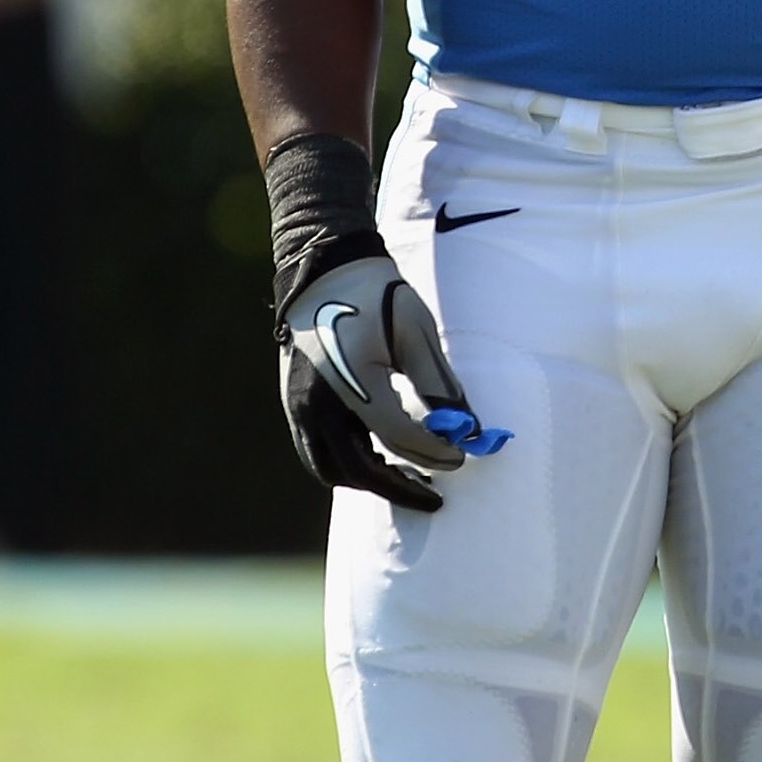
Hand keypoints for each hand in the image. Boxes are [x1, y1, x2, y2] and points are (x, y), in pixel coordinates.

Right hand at [277, 251, 474, 513]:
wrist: (324, 267)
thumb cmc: (376, 294)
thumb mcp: (416, 333)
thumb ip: (438, 384)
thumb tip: (466, 428)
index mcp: (351, 383)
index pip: (397, 437)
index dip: (433, 452)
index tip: (461, 458)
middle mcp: (317, 403)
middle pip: (357, 468)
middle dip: (398, 487)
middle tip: (434, 494)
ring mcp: (299, 406)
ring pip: (330, 468)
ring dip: (368, 479)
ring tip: (406, 476)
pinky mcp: (294, 403)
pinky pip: (317, 451)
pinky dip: (347, 464)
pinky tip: (377, 455)